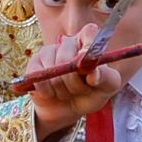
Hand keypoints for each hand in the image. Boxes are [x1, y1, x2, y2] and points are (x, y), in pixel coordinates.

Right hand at [28, 23, 123, 141]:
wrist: (67, 109)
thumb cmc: (90, 94)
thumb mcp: (106, 88)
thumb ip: (106, 78)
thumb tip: (94, 73)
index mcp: (89, 43)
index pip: (89, 32)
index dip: (88, 47)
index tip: (87, 66)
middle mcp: (69, 42)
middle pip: (67, 57)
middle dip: (74, 82)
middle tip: (79, 90)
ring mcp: (49, 51)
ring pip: (53, 69)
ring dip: (61, 89)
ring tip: (66, 92)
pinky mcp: (34, 63)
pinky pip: (38, 76)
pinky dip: (47, 91)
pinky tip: (51, 93)